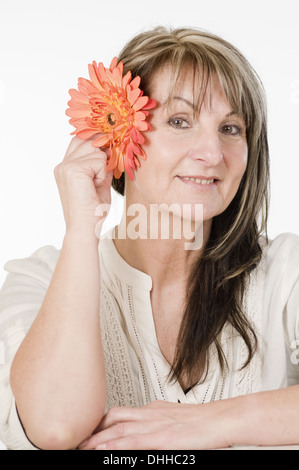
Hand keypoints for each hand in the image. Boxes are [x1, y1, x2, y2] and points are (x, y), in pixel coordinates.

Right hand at [54, 137, 112, 234]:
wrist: (85, 230)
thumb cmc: (93, 211)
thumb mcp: (99, 182)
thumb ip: (102, 166)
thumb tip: (111, 148)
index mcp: (65, 167)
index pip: (80, 141)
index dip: (95, 146)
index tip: (105, 157)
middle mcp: (62, 165)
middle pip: (88, 141)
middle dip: (101, 156)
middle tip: (100, 179)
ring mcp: (66, 166)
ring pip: (95, 149)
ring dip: (102, 166)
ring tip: (95, 185)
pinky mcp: (73, 170)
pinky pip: (99, 160)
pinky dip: (102, 174)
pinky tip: (95, 188)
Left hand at [79, 400, 234, 449]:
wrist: (222, 419)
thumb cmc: (203, 421)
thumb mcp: (173, 417)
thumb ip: (154, 421)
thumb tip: (141, 429)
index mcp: (152, 409)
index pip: (120, 413)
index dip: (101, 422)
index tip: (89, 431)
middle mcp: (150, 414)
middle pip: (114, 417)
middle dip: (94, 429)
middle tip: (79, 440)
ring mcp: (155, 425)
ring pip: (119, 429)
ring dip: (98, 439)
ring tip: (83, 448)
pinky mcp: (162, 438)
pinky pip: (134, 442)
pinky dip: (117, 446)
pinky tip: (104, 451)